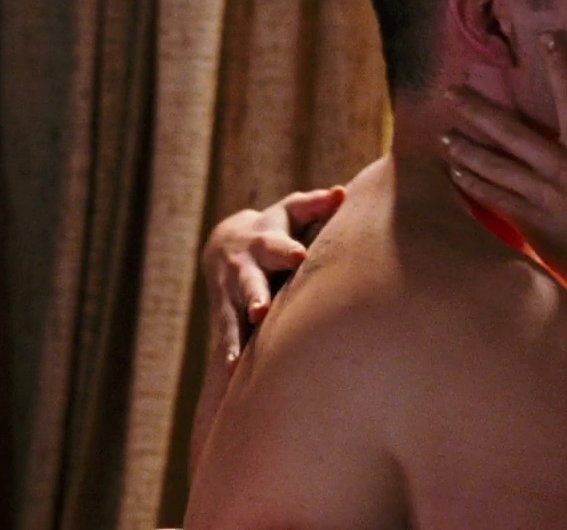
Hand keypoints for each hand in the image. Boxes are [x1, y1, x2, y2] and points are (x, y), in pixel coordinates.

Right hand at [200, 186, 346, 369]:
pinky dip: (227, 353)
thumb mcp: (292, 211)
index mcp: (265, 241)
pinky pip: (225, 334)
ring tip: (237, 358)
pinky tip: (231, 374)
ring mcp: (231, 292)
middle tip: (262, 312)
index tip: (298, 256)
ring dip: (236, 333)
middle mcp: (244, 268)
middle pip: (249, 281)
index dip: (287, 250)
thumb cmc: (276, 227)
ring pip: (233, 313)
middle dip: (255, 296)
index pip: (277, 244)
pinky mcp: (224, 312)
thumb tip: (342, 192)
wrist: (224, 242)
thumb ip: (315, 204)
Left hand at [440, 30, 566, 296]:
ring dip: (468, 149)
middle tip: (452, 92)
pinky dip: (473, 184)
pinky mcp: (532, 222)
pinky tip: (454, 172)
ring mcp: (545, 196)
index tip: (548, 38)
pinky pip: (495, 198)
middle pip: (514, 133)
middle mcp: (565, 170)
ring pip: (498, 165)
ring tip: (444, 135)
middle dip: (480, 110)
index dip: (562, 67)